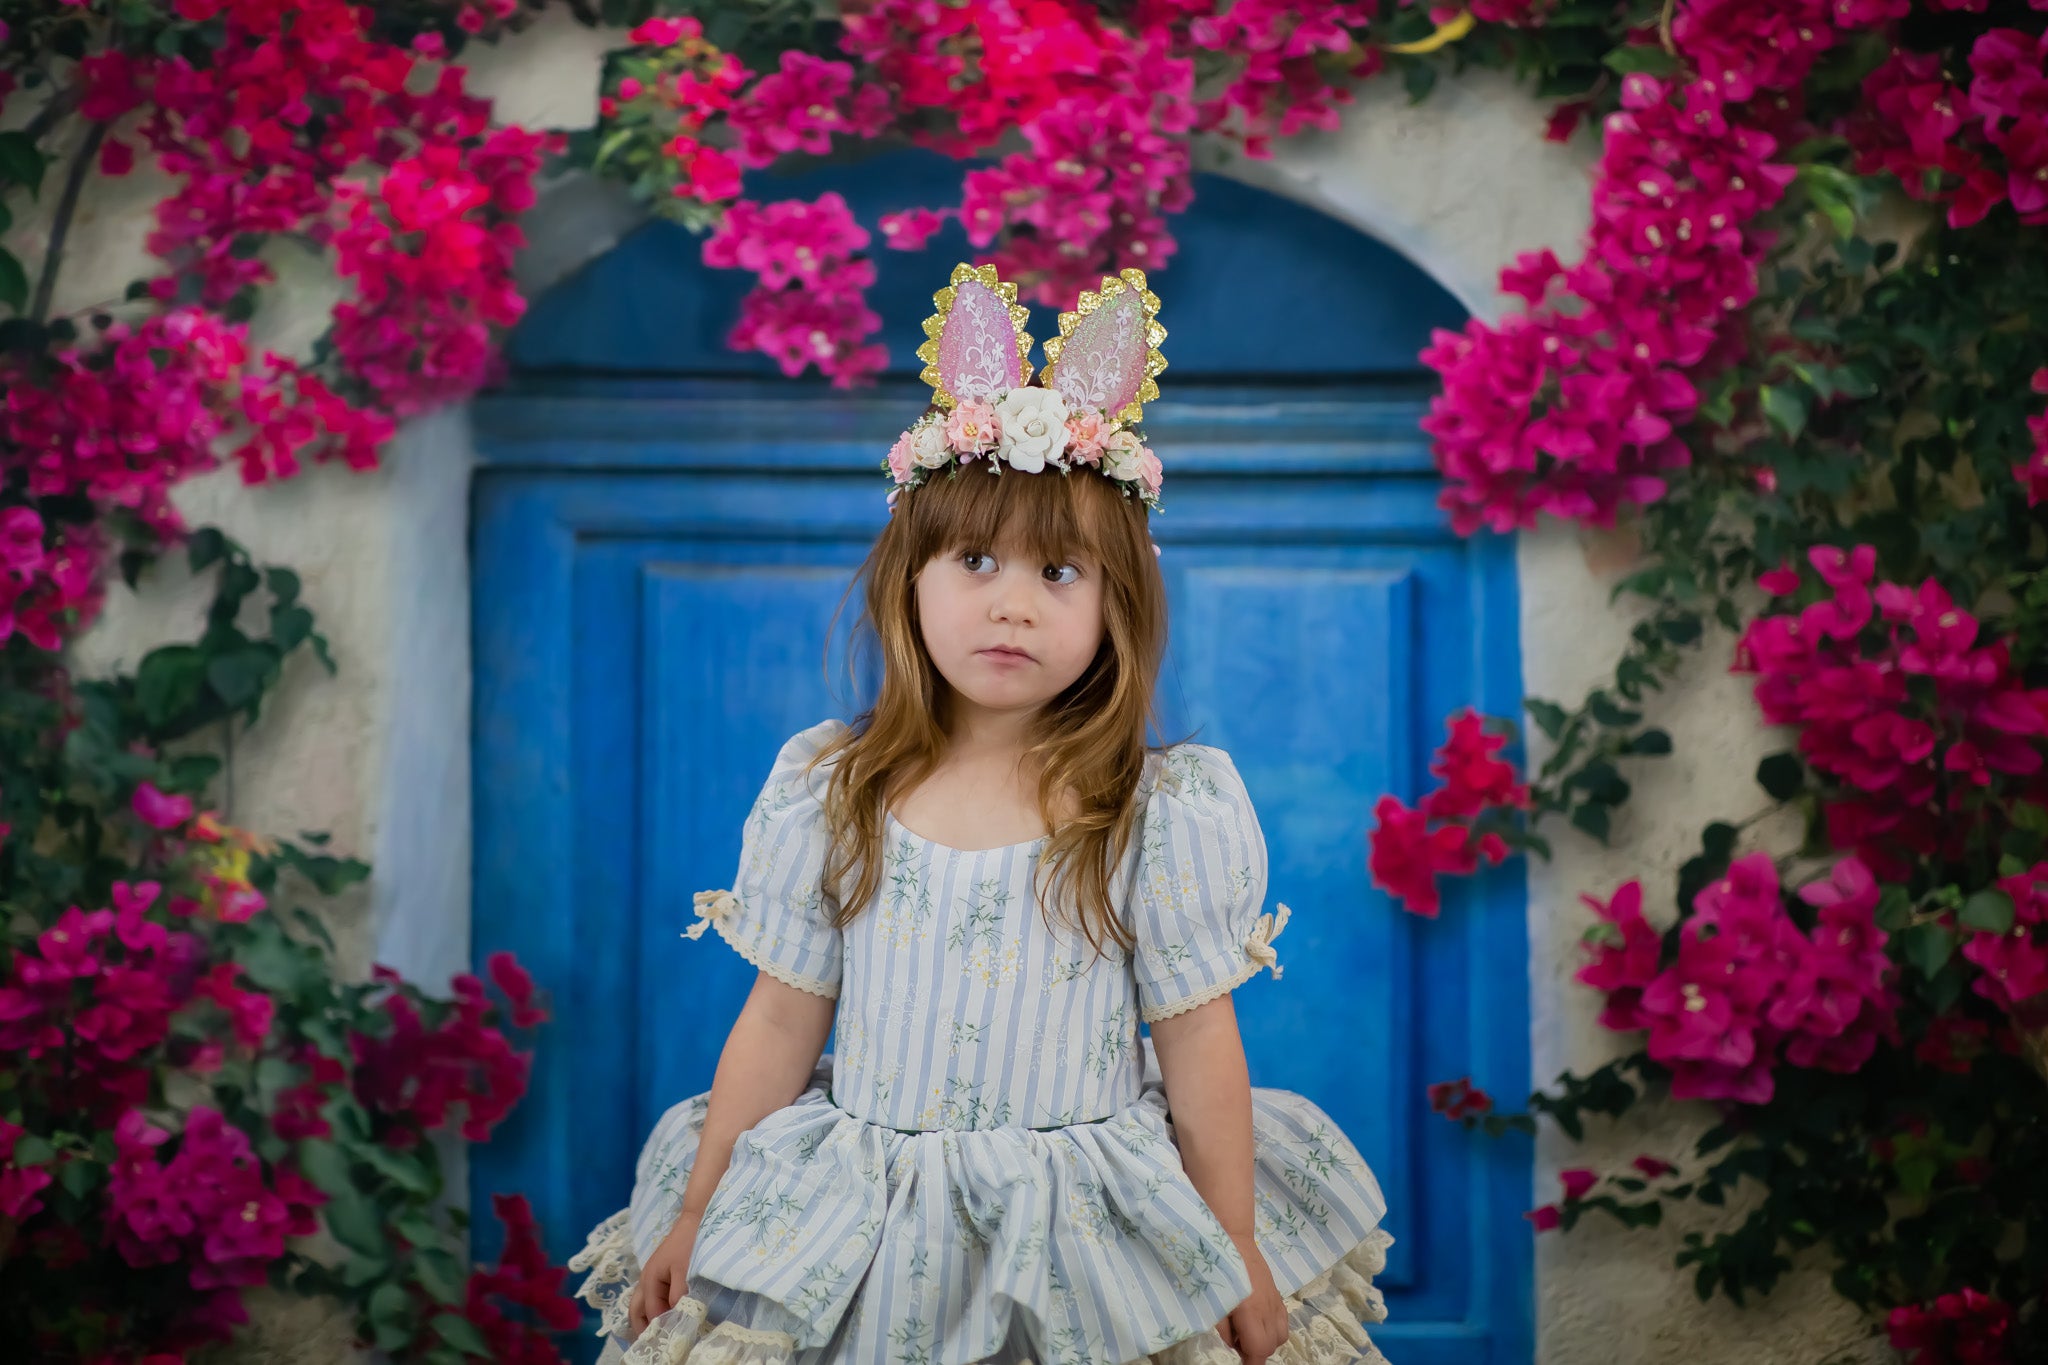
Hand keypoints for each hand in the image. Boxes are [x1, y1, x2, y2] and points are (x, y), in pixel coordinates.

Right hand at [629, 1207, 701, 1338]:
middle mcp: (645, 1280)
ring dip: (646, 1320)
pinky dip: (652, 1310)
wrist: (696, 1219)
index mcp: (649, 1280)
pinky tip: (664, 1317)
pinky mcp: (660, 1274)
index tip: (671, 1342)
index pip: (651, 1313)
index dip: (660, 1328)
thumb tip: (675, 1316)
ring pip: (641, 1305)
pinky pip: (650, 1298)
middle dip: (642, 1329)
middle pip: (636, 1311)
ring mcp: (651, 1276)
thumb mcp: (686, 1270)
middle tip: (653, 1345)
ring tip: (656, 1337)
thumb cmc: (690, 1243)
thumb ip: (679, 1294)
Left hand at [1215, 1234, 1287, 1364]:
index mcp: (1250, 1310)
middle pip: (1271, 1346)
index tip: (1244, 1364)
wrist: (1233, 1238)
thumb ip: (1223, 1327)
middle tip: (1239, 1343)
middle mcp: (1267, 1308)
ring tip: (1249, 1332)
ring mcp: (1275, 1301)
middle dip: (1256, 1352)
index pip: (1259, 1348)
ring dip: (1267, 1341)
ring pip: (1280, 1336)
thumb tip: (1234, 1344)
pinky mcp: (1278, 1295)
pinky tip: (1258, 1321)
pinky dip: (1273, 1329)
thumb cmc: (1218, 1268)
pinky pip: (1283, 1322)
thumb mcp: (1213, 1300)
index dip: (1252, 1362)